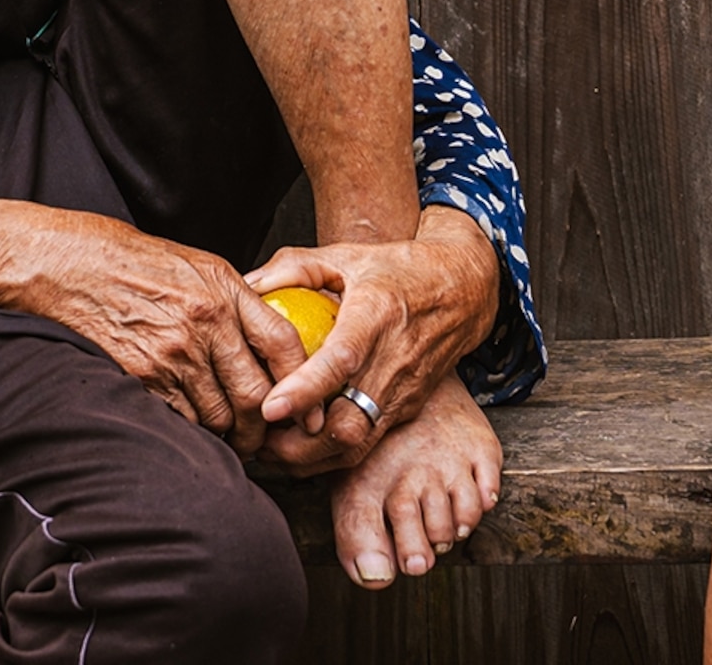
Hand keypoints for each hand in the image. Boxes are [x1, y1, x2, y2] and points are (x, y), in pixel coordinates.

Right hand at [0, 208, 309, 451]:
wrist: (77, 265)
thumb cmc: (141, 264)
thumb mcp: (201, 267)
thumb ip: (241, 303)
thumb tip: (276, 346)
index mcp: (225, 291)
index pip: (283, 344)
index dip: (305, 385)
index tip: (308, 411)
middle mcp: (204, 323)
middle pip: (255, 395)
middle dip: (264, 428)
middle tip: (265, 439)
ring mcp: (171, 352)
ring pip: (219, 415)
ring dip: (227, 433)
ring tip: (227, 433)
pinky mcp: (142, 375)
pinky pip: (182, 418)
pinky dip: (192, 427)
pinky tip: (192, 420)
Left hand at [251, 205, 502, 473]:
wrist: (463, 291)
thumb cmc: (398, 269)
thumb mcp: (347, 254)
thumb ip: (294, 266)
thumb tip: (248, 284)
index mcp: (376, 314)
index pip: (341, 361)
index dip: (305, 389)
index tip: (269, 407)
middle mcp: (394, 360)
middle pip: (349, 421)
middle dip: (299, 443)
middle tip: (256, 437)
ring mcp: (404, 390)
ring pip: (358, 444)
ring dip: (311, 457)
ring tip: (271, 450)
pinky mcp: (407, 409)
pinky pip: (367, 444)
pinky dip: (331, 454)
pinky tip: (301, 446)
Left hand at [330, 386, 501, 588]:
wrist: (413, 382)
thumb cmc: (379, 453)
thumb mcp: (353, 487)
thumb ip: (356, 538)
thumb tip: (376, 579)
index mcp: (367, 479)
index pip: (367, 526)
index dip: (378, 557)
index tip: (393, 570)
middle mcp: (409, 469)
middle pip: (426, 534)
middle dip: (421, 555)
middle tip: (418, 558)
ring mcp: (447, 459)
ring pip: (460, 523)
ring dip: (451, 532)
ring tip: (438, 519)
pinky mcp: (480, 448)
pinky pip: (488, 497)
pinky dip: (480, 505)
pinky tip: (463, 496)